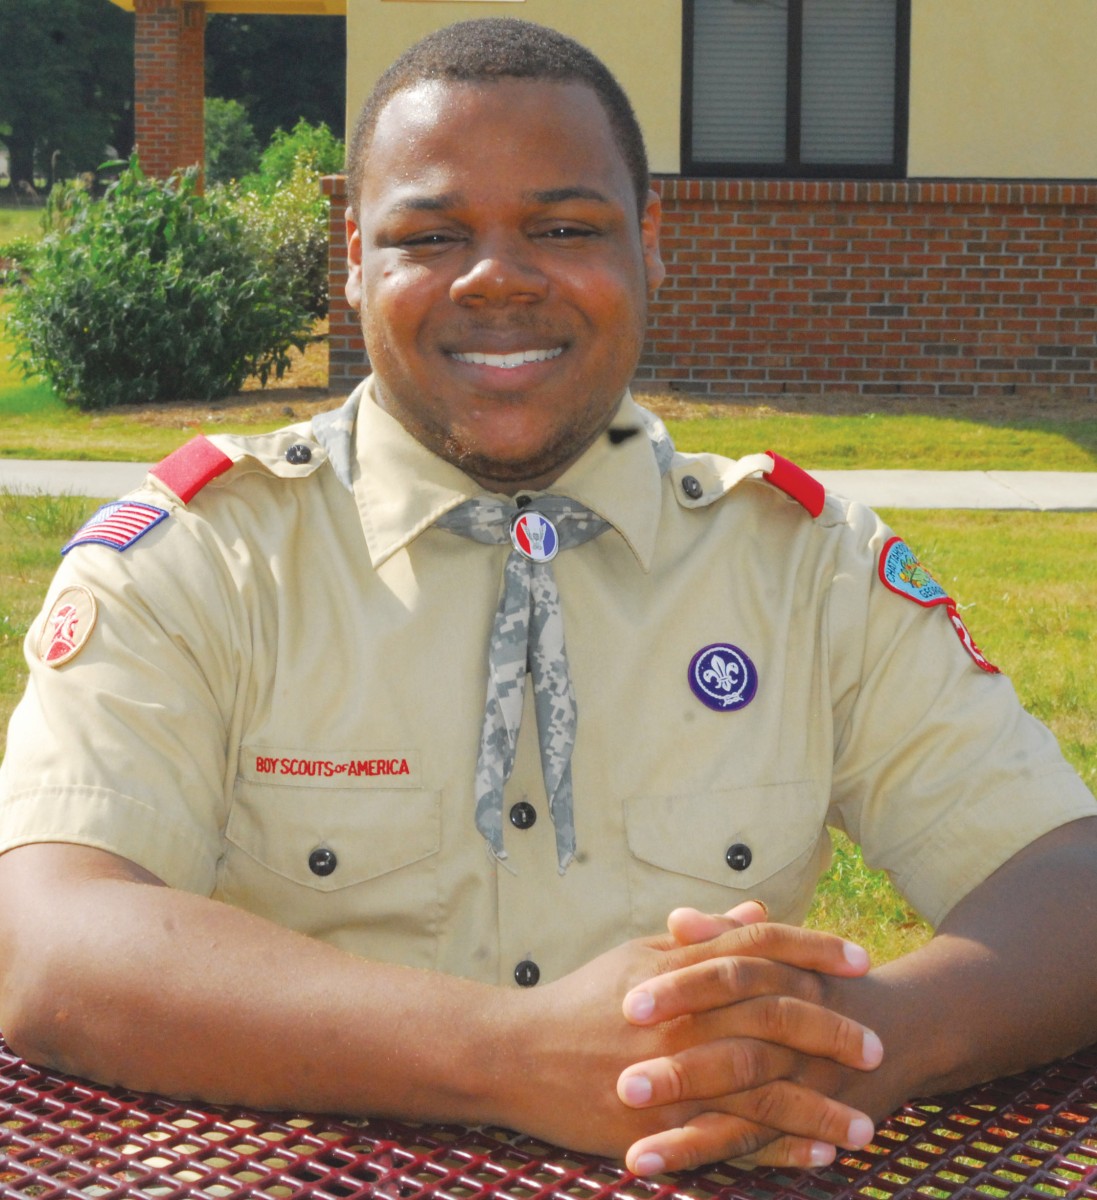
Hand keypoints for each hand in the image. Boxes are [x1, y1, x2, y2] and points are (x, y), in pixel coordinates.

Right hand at [501, 908, 879, 1171]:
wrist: (517, 1054)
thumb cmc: (580, 999)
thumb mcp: (638, 954)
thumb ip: (700, 937)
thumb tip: (755, 910)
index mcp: (680, 967)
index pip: (760, 945)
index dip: (814, 948)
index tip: (861, 959)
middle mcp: (684, 1014)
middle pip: (775, 1012)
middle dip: (834, 1029)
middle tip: (877, 1046)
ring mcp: (674, 1070)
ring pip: (764, 1085)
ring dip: (820, 1106)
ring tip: (867, 1124)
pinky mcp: (661, 1122)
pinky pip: (732, 1137)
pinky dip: (778, 1147)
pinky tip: (815, 1155)